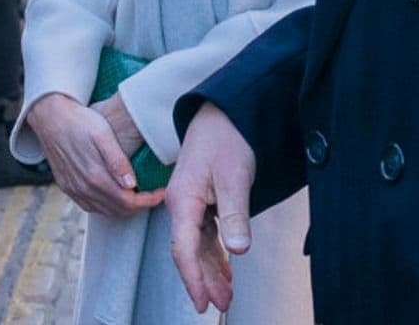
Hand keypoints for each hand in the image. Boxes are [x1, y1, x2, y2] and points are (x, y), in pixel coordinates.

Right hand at [28, 94, 165, 218]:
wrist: (50, 117)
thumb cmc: (81, 121)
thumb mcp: (103, 134)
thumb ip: (117, 161)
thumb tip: (132, 185)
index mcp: (95, 176)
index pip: (128, 202)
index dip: (149, 201)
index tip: (162, 192)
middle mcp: (83, 188)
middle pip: (119, 210)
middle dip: (140, 205)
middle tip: (154, 193)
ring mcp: (74, 190)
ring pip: (105, 211)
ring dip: (125, 208)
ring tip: (140, 195)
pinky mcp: (67, 187)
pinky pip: (91, 206)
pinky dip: (107, 207)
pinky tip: (115, 197)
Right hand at [167, 103, 256, 314]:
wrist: (223, 113)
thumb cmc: (227, 140)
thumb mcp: (235, 178)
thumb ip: (235, 215)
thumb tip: (237, 250)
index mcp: (182, 201)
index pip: (183, 249)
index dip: (193, 279)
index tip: (202, 303)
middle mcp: (181, 205)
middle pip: (189, 252)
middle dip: (204, 280)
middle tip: (220, 306)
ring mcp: (190, 203)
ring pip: (197, 245)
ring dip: (211, 270)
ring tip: (226, 296)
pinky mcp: (202, 200)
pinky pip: (205, 234)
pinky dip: (215, 253)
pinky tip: (226, 268)